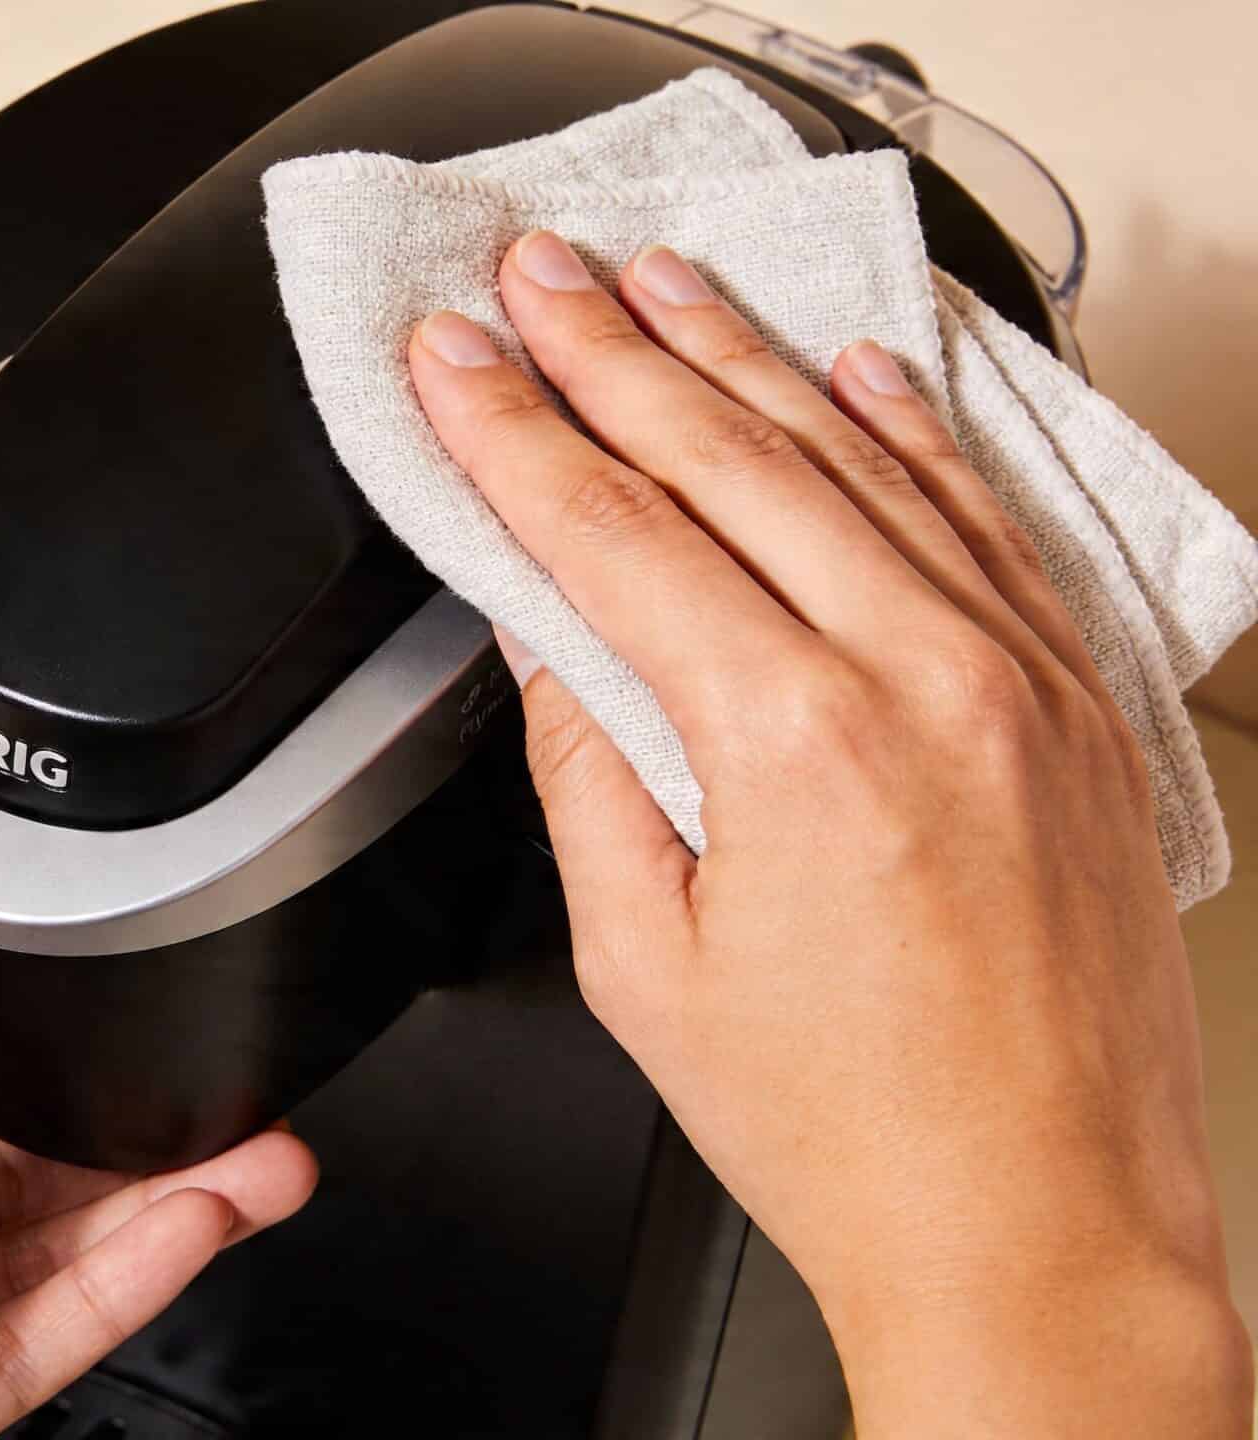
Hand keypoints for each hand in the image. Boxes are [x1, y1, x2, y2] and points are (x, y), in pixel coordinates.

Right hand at [406, 231, 1251, 1435]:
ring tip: (663, 282)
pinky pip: (987, 519)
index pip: (615, 532)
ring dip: (746, 356)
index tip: (454, 359)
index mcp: (796, 746)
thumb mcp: (648, 961)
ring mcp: (1024, 679)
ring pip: (862, 458)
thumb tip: (552, 644)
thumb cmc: (850, 1129)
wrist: (1041, 1230)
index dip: (514, 431)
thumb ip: (592, 773)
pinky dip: (912, 431)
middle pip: (733, 456)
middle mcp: (926, 681)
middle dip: (609, 349)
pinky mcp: (1082, 702)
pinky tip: (854, 371)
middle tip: (535, 274)